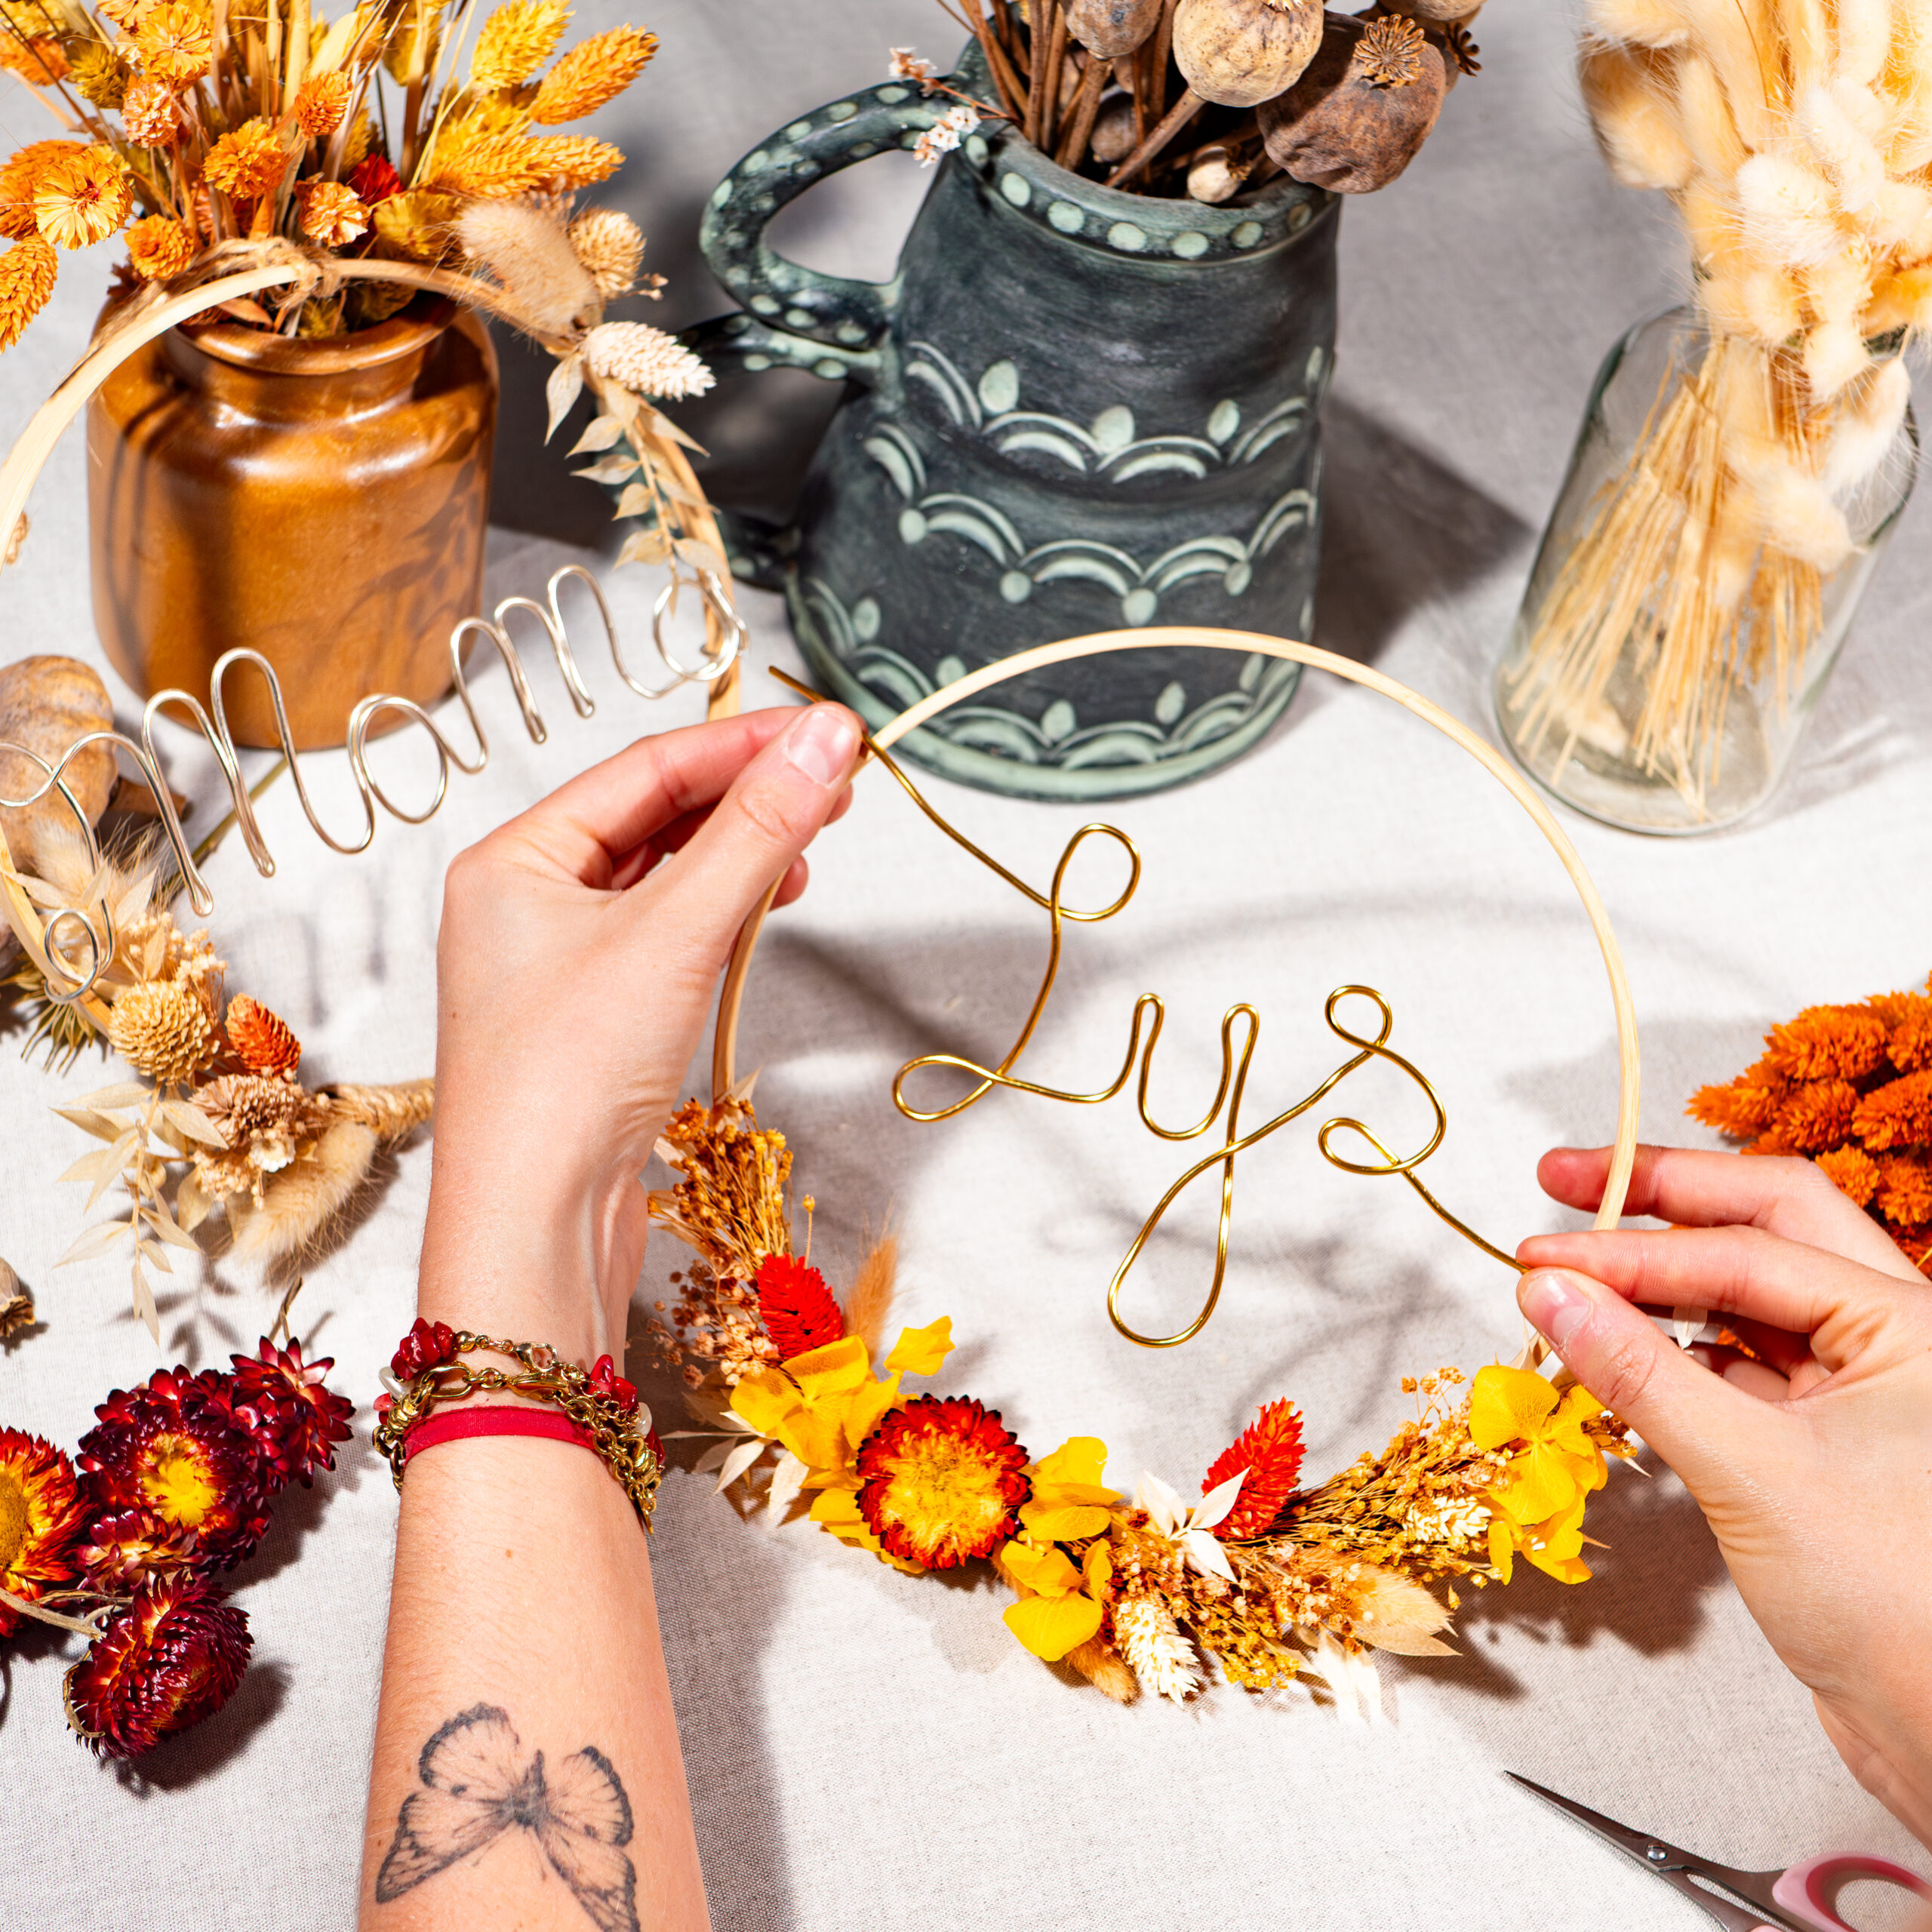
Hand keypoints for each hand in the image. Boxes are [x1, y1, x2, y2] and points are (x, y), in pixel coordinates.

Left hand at [420, 704, 861, 1362]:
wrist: (531, 1226)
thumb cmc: (564, 1081)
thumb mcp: (675, 933)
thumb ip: (755, 831)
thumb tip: (823, 740)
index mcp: (513, 860)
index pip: (644, 769)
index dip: (742, 744)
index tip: (826, 734)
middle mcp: (525, 903)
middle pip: (654, 818)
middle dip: (746, 800)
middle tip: (834, 785)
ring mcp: (558, 964)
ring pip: (664, 879)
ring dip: (738, 859)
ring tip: (808, 851)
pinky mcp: (594, 1019)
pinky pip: (667, 937)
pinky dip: (722, 918)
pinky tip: (765, 915)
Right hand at [1514, 1146, 1931, 1846]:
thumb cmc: (1896, 1605)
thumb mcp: (1748, 1470)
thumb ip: (1639, 1370)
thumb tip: (1551, 1291)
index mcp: (1910, 1324)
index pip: (1745, 1248)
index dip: (1633, 1247)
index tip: (1543, 1257)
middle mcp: (1892, 1340)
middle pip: (1762, 1228)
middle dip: (1663, 1198)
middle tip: (1567, 1182)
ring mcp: (1859, 1390)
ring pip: (1747, 1297)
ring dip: (1661, 1282)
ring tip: (1574, 1276)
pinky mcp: (1824, 1443)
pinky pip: (1738, 1366)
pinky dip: (1671, 1353)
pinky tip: (1615, 1354)